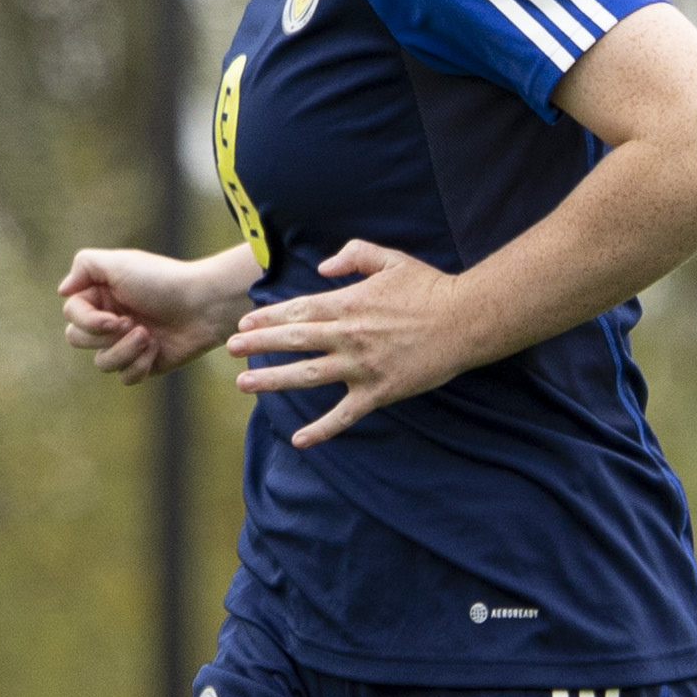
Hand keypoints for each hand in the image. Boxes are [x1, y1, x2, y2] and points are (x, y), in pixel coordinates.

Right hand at [60, 248, 245, 381]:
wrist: (203, 305)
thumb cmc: (162, 281)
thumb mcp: (120, 262)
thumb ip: (84, 266)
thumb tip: (62, 290)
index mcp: (102, 295)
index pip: (72, 315)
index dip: (89, 321)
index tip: (115, 317)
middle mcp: (110, 320)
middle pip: (78, 340)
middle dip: (104, 337)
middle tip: (133, 323)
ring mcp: (127, 343)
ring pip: (102, 363)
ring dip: (124, 351)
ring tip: (149, 337)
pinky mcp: (145, 363)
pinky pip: (126, 378)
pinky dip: (140, 366)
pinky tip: (158, 349)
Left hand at [226, 240, 479, 447]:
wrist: (466, 320)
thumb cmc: (430, 287)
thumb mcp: (390, 259)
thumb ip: (353, 256)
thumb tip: (321, 268)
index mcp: (349, 303)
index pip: (298, 311)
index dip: (268, 318)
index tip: (244, 324)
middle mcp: (349, 335)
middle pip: (294, 341)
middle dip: (258, 345)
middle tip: (230, 349)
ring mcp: (362, 366)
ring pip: (308, 375)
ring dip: (274, 379)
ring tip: (244, 383)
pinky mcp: (379, 392)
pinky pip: (344, 414)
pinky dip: (321, 430)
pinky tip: (299, 440)